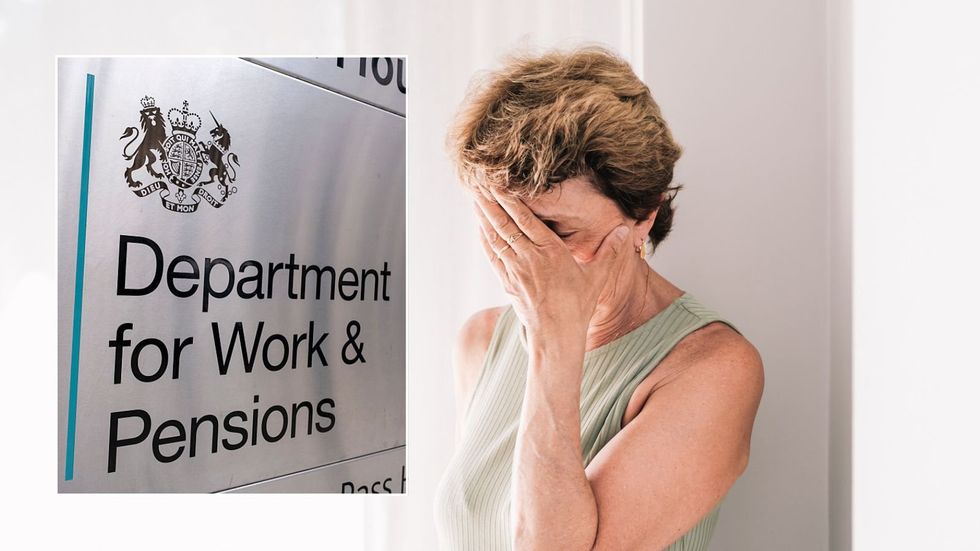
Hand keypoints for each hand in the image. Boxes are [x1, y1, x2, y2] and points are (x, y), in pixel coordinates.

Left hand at [472, 186, 631, 337]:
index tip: (500, 184)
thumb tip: (626, 230)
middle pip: (506, 225)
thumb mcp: (598, 277)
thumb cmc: (578, 306)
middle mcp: (529, 259)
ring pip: (496, 238)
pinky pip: (492, 255)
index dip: (511, 201)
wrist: (556, 335)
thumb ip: (610, 251)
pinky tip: (480, 227)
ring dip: (484, 217)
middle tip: (479, 183)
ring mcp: (515, 270)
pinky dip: (485, 239)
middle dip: (491, 202)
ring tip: (476, 198)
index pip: (527, 220)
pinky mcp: (507, 282)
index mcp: (551, 252)